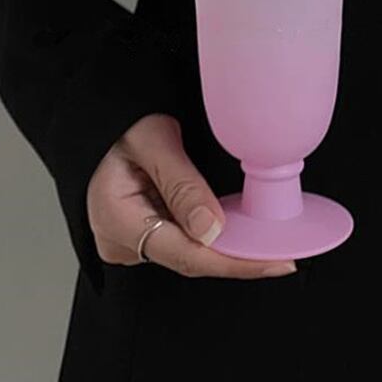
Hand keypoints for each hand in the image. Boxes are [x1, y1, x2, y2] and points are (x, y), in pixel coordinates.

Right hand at [86, 113, 296, 278]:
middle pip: (191, 259)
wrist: (99, 117)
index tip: (275, 263)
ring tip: (266, 238)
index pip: (186, 256)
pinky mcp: (142, 234)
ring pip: (190, 252)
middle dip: (238, 256)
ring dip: (227, 245)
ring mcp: (130, 241)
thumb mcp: (153, 139)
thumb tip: (212, 229)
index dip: (235, 263)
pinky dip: (213, 234)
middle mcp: (121, 242)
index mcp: (117, 221)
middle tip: (283, 253)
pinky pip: (183, 240)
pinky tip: (239, 229)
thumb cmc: (119, 122)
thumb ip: (182, 184)